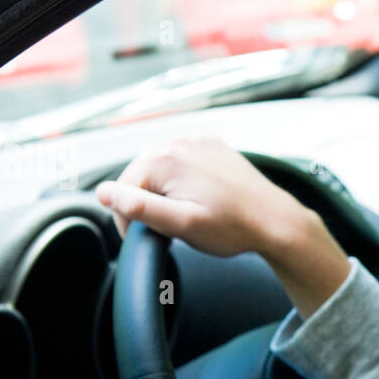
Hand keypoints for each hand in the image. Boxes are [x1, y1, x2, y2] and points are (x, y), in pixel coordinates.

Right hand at [96, 135, 310, 257]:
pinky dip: (182, 181)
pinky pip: (182, 163)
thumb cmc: (234, 227)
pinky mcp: (211, 147)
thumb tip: (103, 192)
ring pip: (159, 170)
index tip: (148, 237)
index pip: (121, 188)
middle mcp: (178, 141)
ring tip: (188, 214)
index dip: (128, 219)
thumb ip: (139, 207)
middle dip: (147, 204)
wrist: (275, 220)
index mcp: (164, 158)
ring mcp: (196, 141)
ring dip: (164, 193)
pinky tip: (200, 199)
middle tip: (171, 229)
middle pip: (139, 177)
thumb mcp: (180, 224)